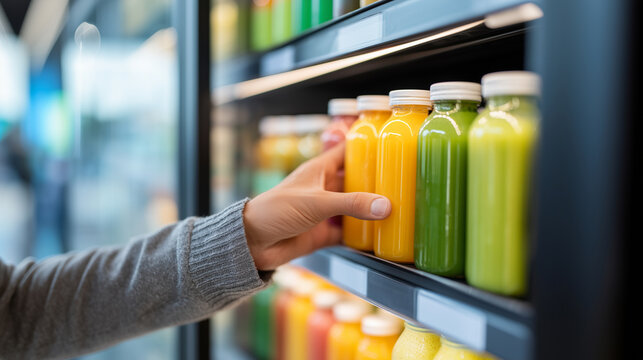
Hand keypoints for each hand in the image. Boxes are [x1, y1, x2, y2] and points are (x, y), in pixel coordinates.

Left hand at [243, 142, 390, 269]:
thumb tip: (385, 205)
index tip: (391, 144)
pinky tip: (380, 234)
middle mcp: (325, 188)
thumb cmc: (275, 210)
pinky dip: (363, 234)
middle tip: (404, 181)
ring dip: (372, 209)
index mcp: (320, 170)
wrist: (252, 243)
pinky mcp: (324, 233)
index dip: (366, 146)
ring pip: (356, 207)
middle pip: (357, 181)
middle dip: (377, 182)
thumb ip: (351, 204)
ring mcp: (325, 212)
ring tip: (400, 207)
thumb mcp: (317, 202)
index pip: (347, 151)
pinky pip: (349, 232)